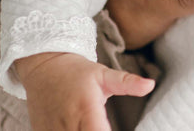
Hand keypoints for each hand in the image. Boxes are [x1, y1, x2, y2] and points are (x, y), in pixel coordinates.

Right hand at [15, 52, 154, 130]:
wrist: (43, 69)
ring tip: (94, 125)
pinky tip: (79, 127)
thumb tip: (151, 85)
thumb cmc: (77, 72)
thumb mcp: (103, 74)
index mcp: (86, 109)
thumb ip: (127, 83)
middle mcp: (66, 126)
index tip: (119, 129)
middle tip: (104, 124)